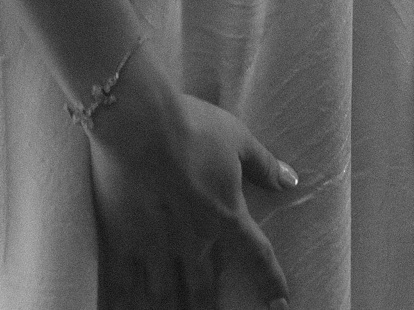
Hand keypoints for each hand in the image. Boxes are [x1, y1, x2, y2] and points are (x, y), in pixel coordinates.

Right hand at [89, 74, 296, 308]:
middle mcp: (194, 241)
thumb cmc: (190, 125)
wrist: (137, 121)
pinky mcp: (122, 238)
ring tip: (170, 309)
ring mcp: (156, 244)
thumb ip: (262, 163)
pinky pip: (125, 281)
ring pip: (165, 292)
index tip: (280, 303)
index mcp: (226, 216)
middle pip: (203, 287)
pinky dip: (127, 296)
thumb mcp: (235, 137)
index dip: (270, 281)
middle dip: (206, 303)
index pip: (257, 257)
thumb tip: (291, 180)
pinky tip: (125, 305)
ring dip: (171, 303)